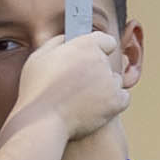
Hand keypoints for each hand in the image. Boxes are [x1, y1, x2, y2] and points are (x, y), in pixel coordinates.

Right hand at [13, 31, 130, 142]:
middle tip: (78, 84)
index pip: (106, 40)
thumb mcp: (40, 56)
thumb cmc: (37, 89)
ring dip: (105, 87)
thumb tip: (68, 39)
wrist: (42, 120)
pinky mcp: (116, 102)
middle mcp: (101, 60)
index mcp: (85, 45)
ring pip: (115, 81)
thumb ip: (58, 43)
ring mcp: (110, 82)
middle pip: (107, 62)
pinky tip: (97, 107)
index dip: (98, 48)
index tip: (91, 57)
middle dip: (96, 70)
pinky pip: (123, 98)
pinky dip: (113, 103)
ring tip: (83, 99)